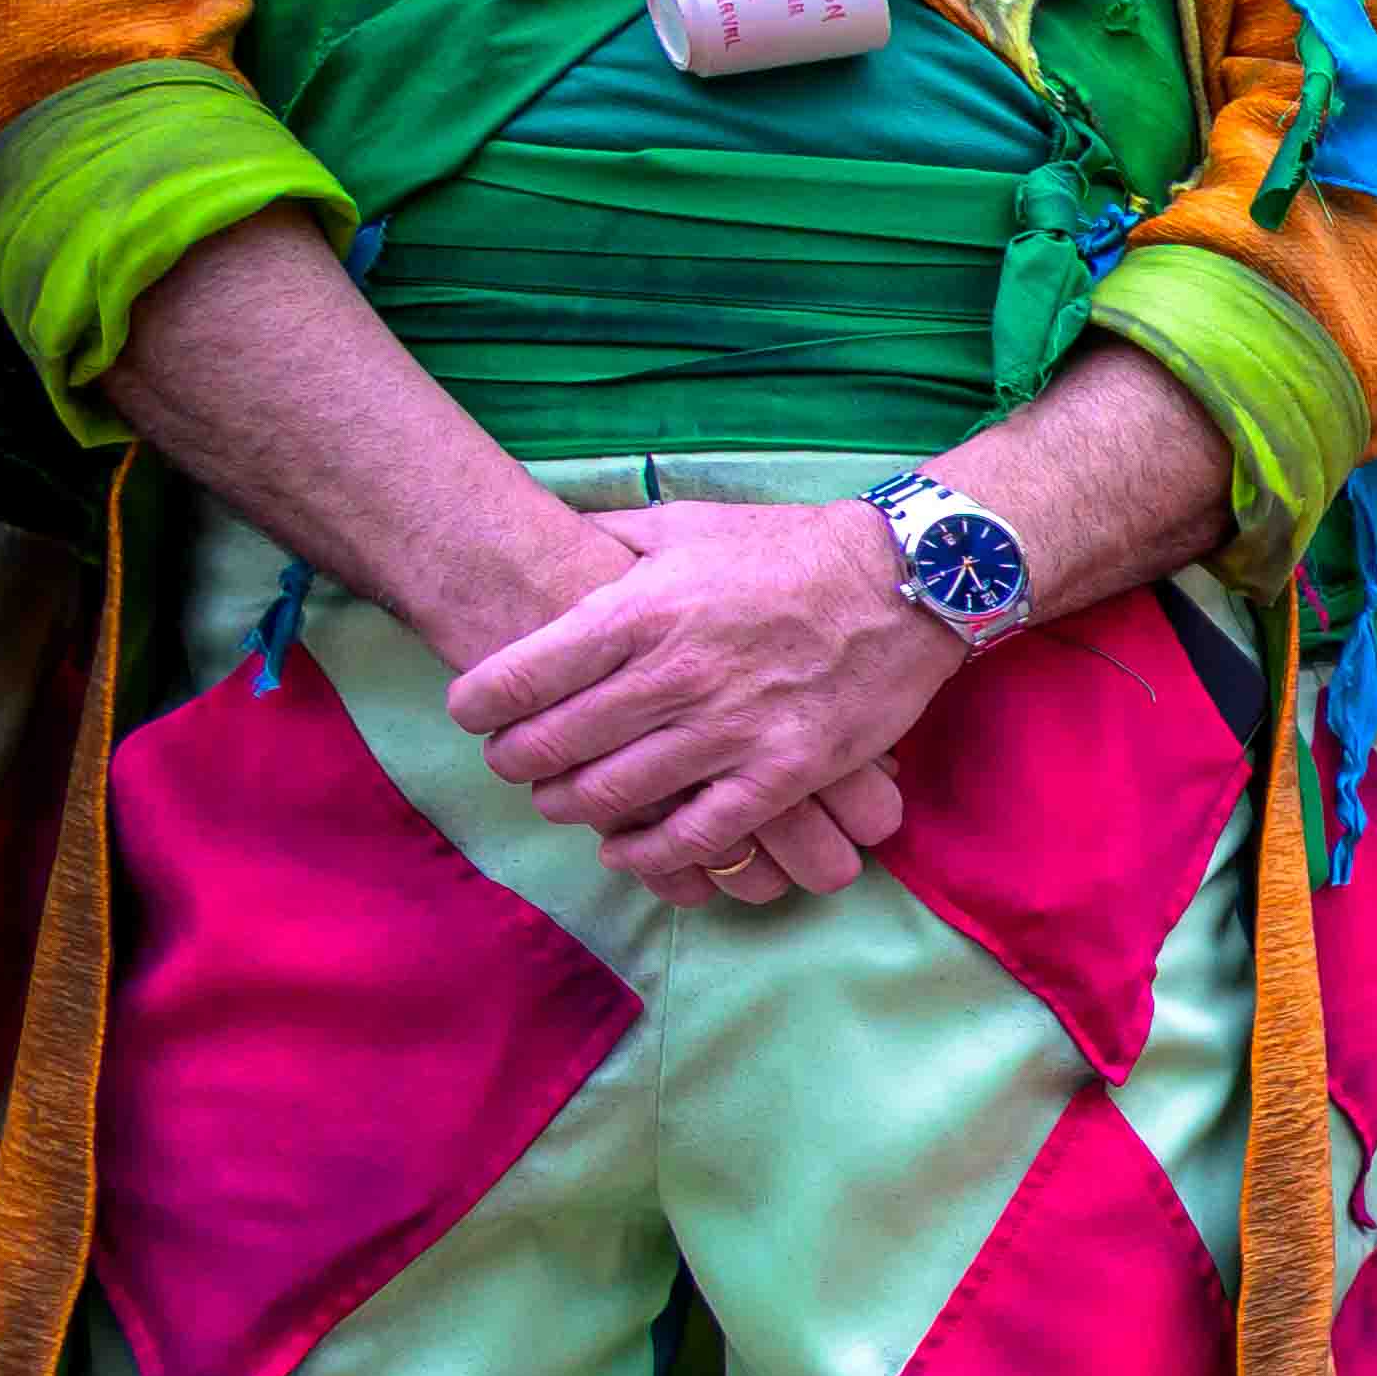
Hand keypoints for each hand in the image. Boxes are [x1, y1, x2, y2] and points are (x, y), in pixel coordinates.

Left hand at [446, 496, 960, 896]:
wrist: (903, 583)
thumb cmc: (787, 551)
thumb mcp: (686, 523)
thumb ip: (609, 535)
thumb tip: (548, 528)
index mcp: (638, 611)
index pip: (518, 676)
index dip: (477, 705)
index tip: (472, 712)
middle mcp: (675, 675)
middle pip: (553, 744)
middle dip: (515, 760)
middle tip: (512, 761)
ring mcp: (731, 731)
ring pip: (614, 794)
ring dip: (570, 805)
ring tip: (561, 798)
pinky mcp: (783, 774)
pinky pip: (697, 835)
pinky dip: (649, 852)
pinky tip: (624, 849)